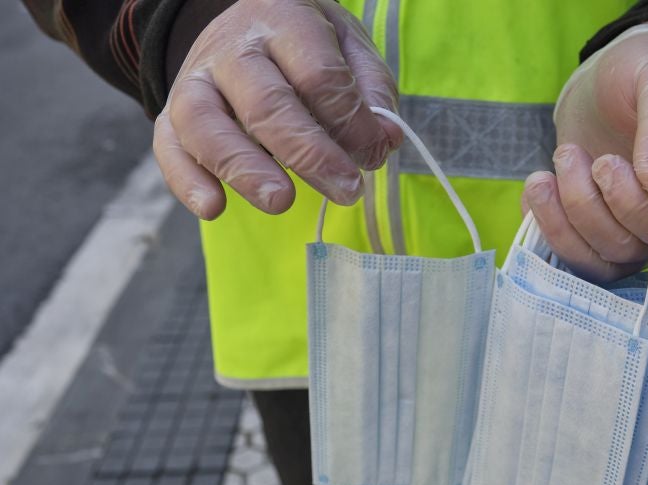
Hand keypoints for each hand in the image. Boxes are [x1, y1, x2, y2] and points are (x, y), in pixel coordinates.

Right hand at [153, 0, 401, 219]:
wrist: (245, 24)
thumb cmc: (306, 45)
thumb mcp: (348, 47)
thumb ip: (370, 90)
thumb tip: (385, 139)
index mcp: (284, 21)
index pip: (318, 75)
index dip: (349, 121)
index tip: (374, 154)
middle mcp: (233, 49)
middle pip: (266, 103)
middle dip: (309, 153)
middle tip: (346, 190)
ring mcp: (195, 80)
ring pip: (206, 124)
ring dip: (244, 168)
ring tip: (281, 202)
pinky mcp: (171, 114)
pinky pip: (168, 147)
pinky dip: (186, 180)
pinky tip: (213, 208)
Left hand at [523, 24, 647, 282]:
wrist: (615, 73)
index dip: (634, 210)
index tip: (607, 162)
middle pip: (629, 250)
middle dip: (589, 207)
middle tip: (571, 154)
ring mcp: (629, 228)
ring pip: (597, 260)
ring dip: (563, 220)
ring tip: (548, 171)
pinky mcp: (592, 228)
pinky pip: (569, 255)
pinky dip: (544, 227)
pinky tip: (539, 187)